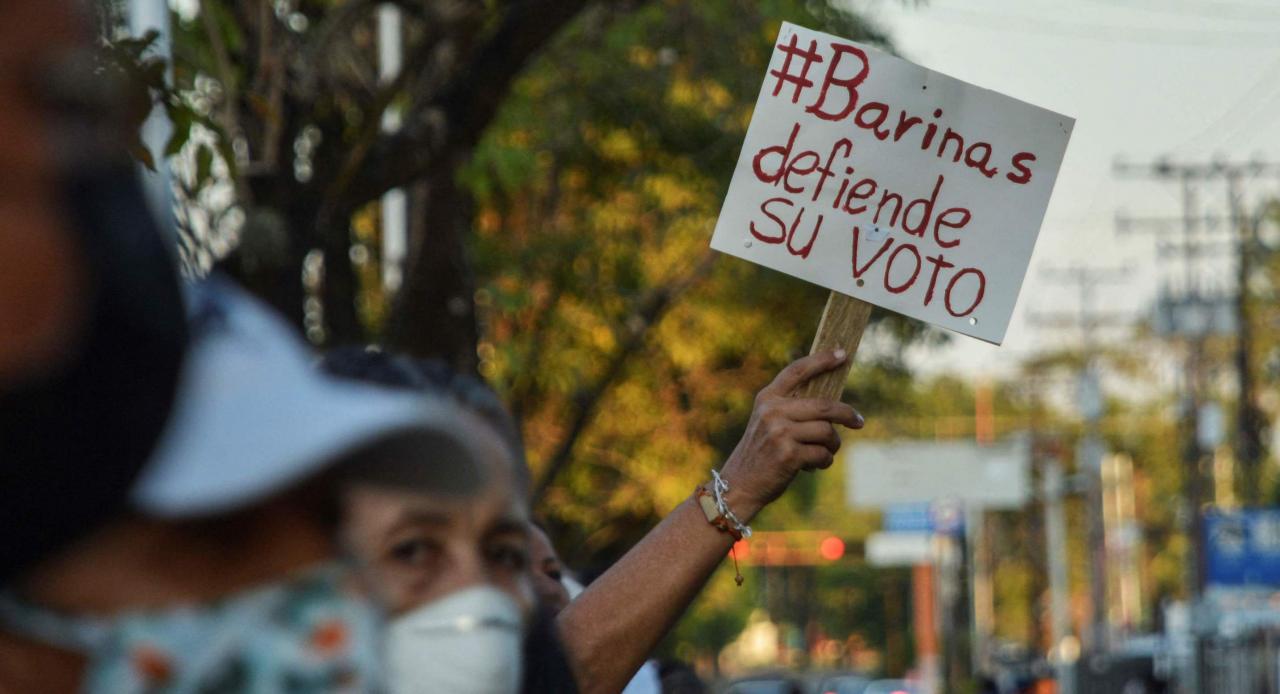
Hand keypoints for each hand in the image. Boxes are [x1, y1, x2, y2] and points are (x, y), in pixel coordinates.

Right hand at [717, 350, 863, 521]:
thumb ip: (791, 409)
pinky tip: (813, 466)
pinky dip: (824, 462)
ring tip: (824, 453)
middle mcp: (772, 411)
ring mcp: (780, 432)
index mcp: (767, 398)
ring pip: (827, 432)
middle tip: (859, 421)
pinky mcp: (788, 454)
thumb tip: (833, 405)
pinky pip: (822, 454)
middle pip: (824, 406)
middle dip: (846, 414)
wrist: (739, 484)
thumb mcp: (768, 423)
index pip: (797, 371)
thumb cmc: (761, 453)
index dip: (821, 360)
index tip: (843, 354)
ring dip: (832, 445)